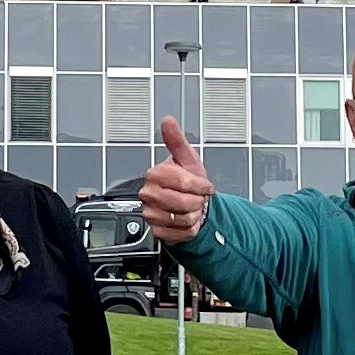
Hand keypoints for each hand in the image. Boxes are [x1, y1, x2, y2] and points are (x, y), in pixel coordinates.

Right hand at [139, 120, 210, 244]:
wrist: (188, 204)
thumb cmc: (188, 181)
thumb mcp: (187, 159)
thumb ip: (177, 140)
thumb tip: (168, 121)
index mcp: (155, 174)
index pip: (183, 182)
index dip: (200, 186)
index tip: (205, 186)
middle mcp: (148, 193)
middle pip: (183, 202)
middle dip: (197, 201)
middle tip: (197, 197)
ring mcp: (150, 213)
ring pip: (182, 219)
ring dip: (194, 215)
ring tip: (191, 208)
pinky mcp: (155, 231)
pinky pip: (180, 233)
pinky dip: (188, 229)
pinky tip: (186, 220)